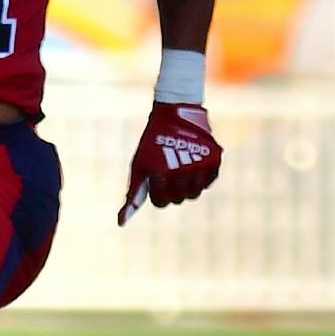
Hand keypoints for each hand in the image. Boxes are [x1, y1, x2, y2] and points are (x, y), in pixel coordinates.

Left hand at [118, 102, 222, 225]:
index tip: (156, 179)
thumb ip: (133, 194)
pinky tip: (192, 164)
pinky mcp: (214, 160)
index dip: (158, 194)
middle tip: (168, 174)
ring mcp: (200, 166)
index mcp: (161, 173)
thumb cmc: (152, 142)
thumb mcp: (139, 165)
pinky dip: (200, 177)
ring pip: (195, 193)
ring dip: (187, 186)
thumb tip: (120, 222)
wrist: (174, 112)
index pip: (161, 202)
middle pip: (180, 199)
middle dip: (172, 191)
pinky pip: (208, 181)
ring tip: (179, 169)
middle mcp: (182, 172)